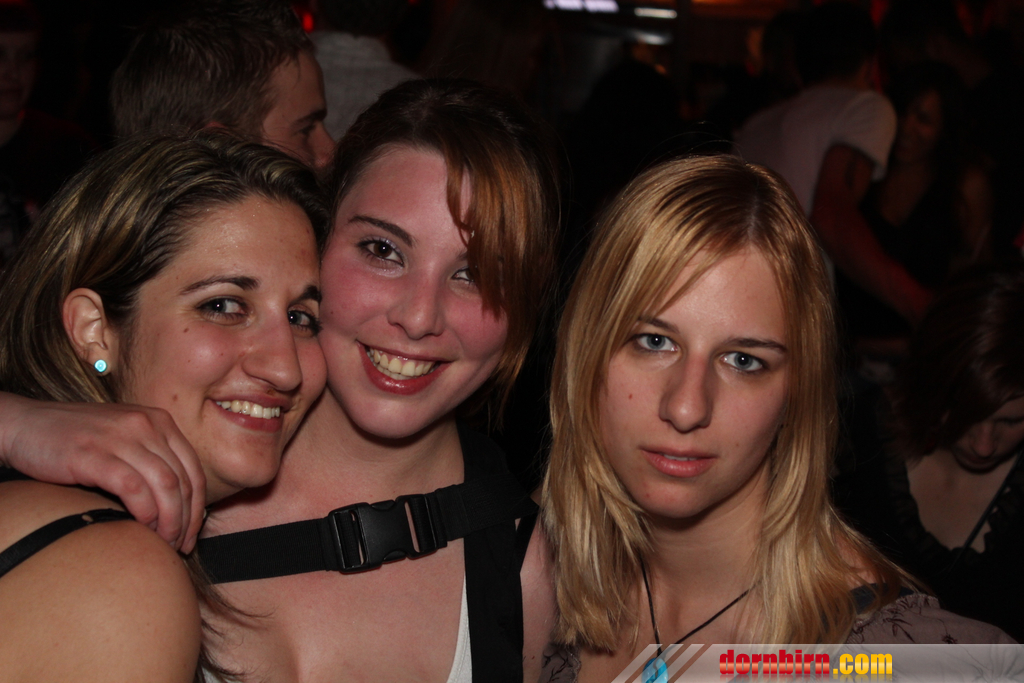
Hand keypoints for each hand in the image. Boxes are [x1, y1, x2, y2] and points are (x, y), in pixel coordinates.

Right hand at [1, 395, 205, 551]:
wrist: (24, 425)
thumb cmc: (76, 441)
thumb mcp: (125, 440)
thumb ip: (152, 461)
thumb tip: (179, 507)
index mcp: (159, 421)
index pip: (194, 470)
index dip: (198, 508)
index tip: (191, 535)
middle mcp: (146, 424)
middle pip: (183, 481)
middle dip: (186, 521)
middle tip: (178, 547)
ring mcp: (121, 437)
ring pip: (166, 486)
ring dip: (169, 522)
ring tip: (162, 543)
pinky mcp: (94, 453)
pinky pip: (134, 488)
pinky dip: (144, 513)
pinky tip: (140, 529)